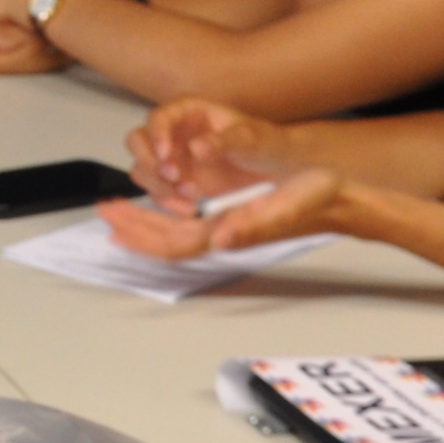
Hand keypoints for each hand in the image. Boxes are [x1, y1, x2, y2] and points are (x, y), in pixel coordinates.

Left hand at [101, 166, 341, 258]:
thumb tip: (220, 239)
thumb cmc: (317, 198)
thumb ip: (255, 223)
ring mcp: (226, 224)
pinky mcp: (232, 213)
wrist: (339, 198)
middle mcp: (223, 232)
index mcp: (230, 232)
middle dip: (132, 227)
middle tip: (104, 210)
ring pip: (174, 230)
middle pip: (166, 240)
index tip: (114, 224)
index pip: (174, 244)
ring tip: (120, 207)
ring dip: (144, 220)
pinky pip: (188, 219)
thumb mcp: (287, 205)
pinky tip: (157, 202)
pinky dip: (165, 212)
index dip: (141, 236)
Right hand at [125, 98, 302, 209]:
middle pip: (139, 142)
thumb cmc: (268, 144)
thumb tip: (196, 147)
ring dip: (159, 186)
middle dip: (151, 163)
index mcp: (189, 111)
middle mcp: (175, 133)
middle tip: (174, 179)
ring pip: (144, 169)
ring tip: (191, 198)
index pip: (159, 117)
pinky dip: (168, 201)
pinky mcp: (177, 183)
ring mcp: (173, 159)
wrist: (282, 171)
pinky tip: (190, 208)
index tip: (167, 156)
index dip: (156, 135)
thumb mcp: (251, 139)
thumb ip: (224, 141)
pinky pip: (158, 191)